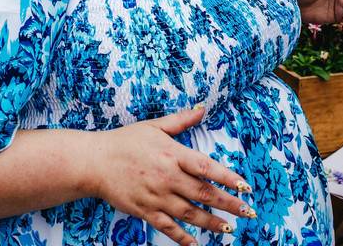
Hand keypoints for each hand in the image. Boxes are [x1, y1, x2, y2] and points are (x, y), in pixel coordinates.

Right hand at [85, 107, 254, 244]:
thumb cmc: (125, 141)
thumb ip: (181, 120)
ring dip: (211, 222)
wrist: (94, 162)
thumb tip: (203, 109)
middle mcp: (167, 177)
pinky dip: (182, 238)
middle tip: (247, 211)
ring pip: (190, 213)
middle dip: (228, 203)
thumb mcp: (154, 126)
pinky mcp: (144, 211)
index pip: (207, 167)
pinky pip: (167, 227)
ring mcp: (156, 196)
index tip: (245, 187)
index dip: (228, 178)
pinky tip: (195, 244)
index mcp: (172, 154)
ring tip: (229, 228)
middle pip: (203, 193)